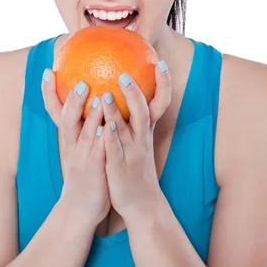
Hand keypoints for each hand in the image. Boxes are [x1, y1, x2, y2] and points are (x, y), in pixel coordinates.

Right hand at [41, 70, 110, 226]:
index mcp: (68, 139)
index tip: (48, 71)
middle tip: (80, 81)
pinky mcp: (95, 171)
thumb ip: (82, 126)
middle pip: (67, 120)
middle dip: (72, 101)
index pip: (55, 112)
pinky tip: (107, 127)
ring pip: (84, 134)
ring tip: (97, 97)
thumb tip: (89, 102)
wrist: (80, 209)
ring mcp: (82, 159)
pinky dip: (101, 139)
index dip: (49, 93)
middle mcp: (72, 147)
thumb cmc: (84, 174)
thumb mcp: (78, 148)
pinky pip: (97, 153)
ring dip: (90, 115)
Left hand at [100, 61, 171, 223]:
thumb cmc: (136, 168)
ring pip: (125, 129)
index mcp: (145, 131)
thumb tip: (126, 95)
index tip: (161, 63)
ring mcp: (131, 153)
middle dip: (135, 93)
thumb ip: (133, 119)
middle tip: (125, 75)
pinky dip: (111, 139)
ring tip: (106, 95)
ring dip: (116, 112)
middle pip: (143, 112)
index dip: (163, 84)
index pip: (159, 103)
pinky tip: (103, 127)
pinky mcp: (119, 167)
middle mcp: (141, 139)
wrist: (142, 203)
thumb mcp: (139, 141)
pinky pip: (114, 151)